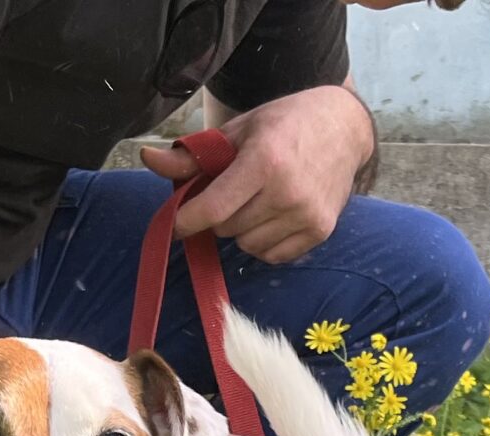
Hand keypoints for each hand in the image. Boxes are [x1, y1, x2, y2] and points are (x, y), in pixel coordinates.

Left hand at [140, 86, 373, 263]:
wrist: (343, 127)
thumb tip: (146, 158)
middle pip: (227, 229)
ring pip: (247, 246)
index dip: (186, 221)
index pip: (213, 209)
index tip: (176, 223)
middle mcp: (288, 192)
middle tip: (232, 192)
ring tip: (257, 201)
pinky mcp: (321, 231)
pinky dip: (264, 242)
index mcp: (264, 161)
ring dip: (242, 230)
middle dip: (219, 215)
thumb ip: (192, 155)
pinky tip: (273, 215)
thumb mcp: (237, 131)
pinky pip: (272, 255)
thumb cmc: (283, 125)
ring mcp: (307, 215)